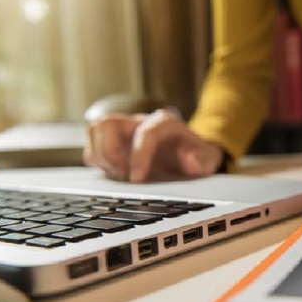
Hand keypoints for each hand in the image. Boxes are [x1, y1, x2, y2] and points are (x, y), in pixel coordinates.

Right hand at [84, 109, 224, 181]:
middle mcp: (140, 122)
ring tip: (117, 175)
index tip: (137, 179)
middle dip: (110, 153)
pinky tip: (114, 174)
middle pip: (109, 123)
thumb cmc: (198, 156)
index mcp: (164, 123)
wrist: (192, 153)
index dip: (138, 156)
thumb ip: (202, 160)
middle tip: (123, 176)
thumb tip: (191, 162)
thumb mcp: (208, 159)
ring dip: (100, 156)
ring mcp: (125, 130)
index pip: (145, 133)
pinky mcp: (114, 141)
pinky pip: (93, 144)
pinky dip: (97, 161)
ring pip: (96, 129)